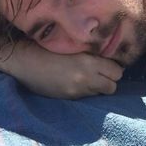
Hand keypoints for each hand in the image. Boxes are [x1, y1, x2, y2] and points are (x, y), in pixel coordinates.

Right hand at [0, 42, 123, 98]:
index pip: (117, 71)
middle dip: (110, 80)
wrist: (28, 63)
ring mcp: (78, 90)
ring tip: (90, 78)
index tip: (110, 64)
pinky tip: (78, 82)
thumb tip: (109, 59)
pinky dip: (88, 90)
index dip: (115, 68)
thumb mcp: (75, 47)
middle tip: (103, 73)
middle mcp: (86, 79)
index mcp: (88, 62)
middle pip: (113, 86)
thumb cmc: (51, 49)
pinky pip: (88, 96)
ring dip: (100, 86)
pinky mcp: (70, 98)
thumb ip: (92, 55)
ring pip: (102, 93)